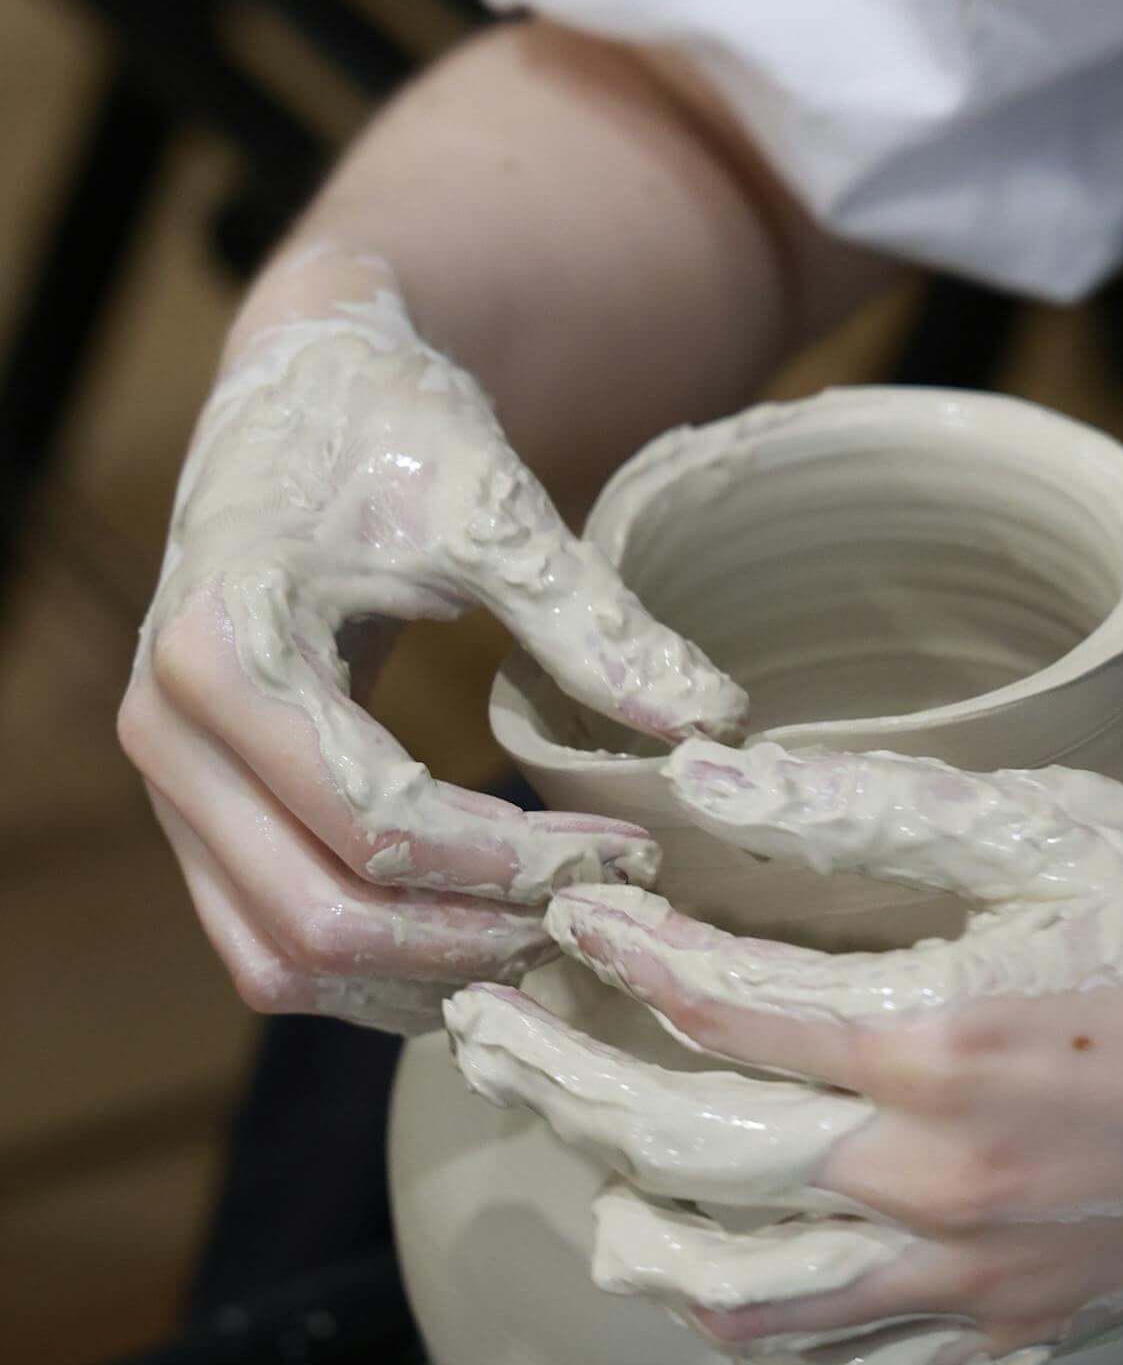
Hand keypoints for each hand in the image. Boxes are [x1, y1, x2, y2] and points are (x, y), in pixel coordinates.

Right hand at [121, 265, 744, 1030]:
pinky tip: (484, 936)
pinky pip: (265, 939)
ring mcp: (169, 781)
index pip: (377, 821)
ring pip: (280, 958)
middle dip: (473, 940)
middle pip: (319, 918)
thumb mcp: (494, 507)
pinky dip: (372, 969)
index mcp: (225, 650)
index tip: (629, 852)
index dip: (514, 864)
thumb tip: (714, 725)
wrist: (303, 387)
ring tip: (552, 940)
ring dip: (420, 977)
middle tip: (599, 916)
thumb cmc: (393, 432)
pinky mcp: (195, 808)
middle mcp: (167, 732)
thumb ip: (594, 622)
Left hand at [446, 737, 1122, 1364]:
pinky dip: (755, 1343)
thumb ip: (874, 809)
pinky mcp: (1010, 1341)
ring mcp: (967, 1284)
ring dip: (632, 1229)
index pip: (708, 1001)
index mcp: (935, 1039)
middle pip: (676, 1155)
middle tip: (490, 1036)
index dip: (613, 945)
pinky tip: (729, 1283)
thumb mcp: (1063, 827)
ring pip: (730, 1299)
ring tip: (592, 1172)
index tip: (567, 900)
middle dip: (556, 1088)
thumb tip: (707, 775)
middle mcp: (929, 1183)